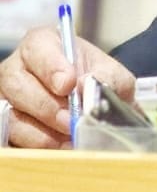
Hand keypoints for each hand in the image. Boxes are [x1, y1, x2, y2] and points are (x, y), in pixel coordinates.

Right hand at [0, 25, 133, 147]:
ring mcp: (7, 99)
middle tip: (72, 120)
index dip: (51, 67)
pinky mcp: (6, 126)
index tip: (68, 84)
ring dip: (42, 132)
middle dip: (47, 106)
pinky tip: (60, 147)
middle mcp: (17, 69)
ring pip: (12, 117)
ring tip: (70, 137)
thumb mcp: (111, 73)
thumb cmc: (95, 77)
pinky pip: (12, 139)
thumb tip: (88, 83)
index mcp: (42, 44)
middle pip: (18, 85)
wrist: (93, 101)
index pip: (37, 48)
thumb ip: (106, 76)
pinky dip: (36, 146)